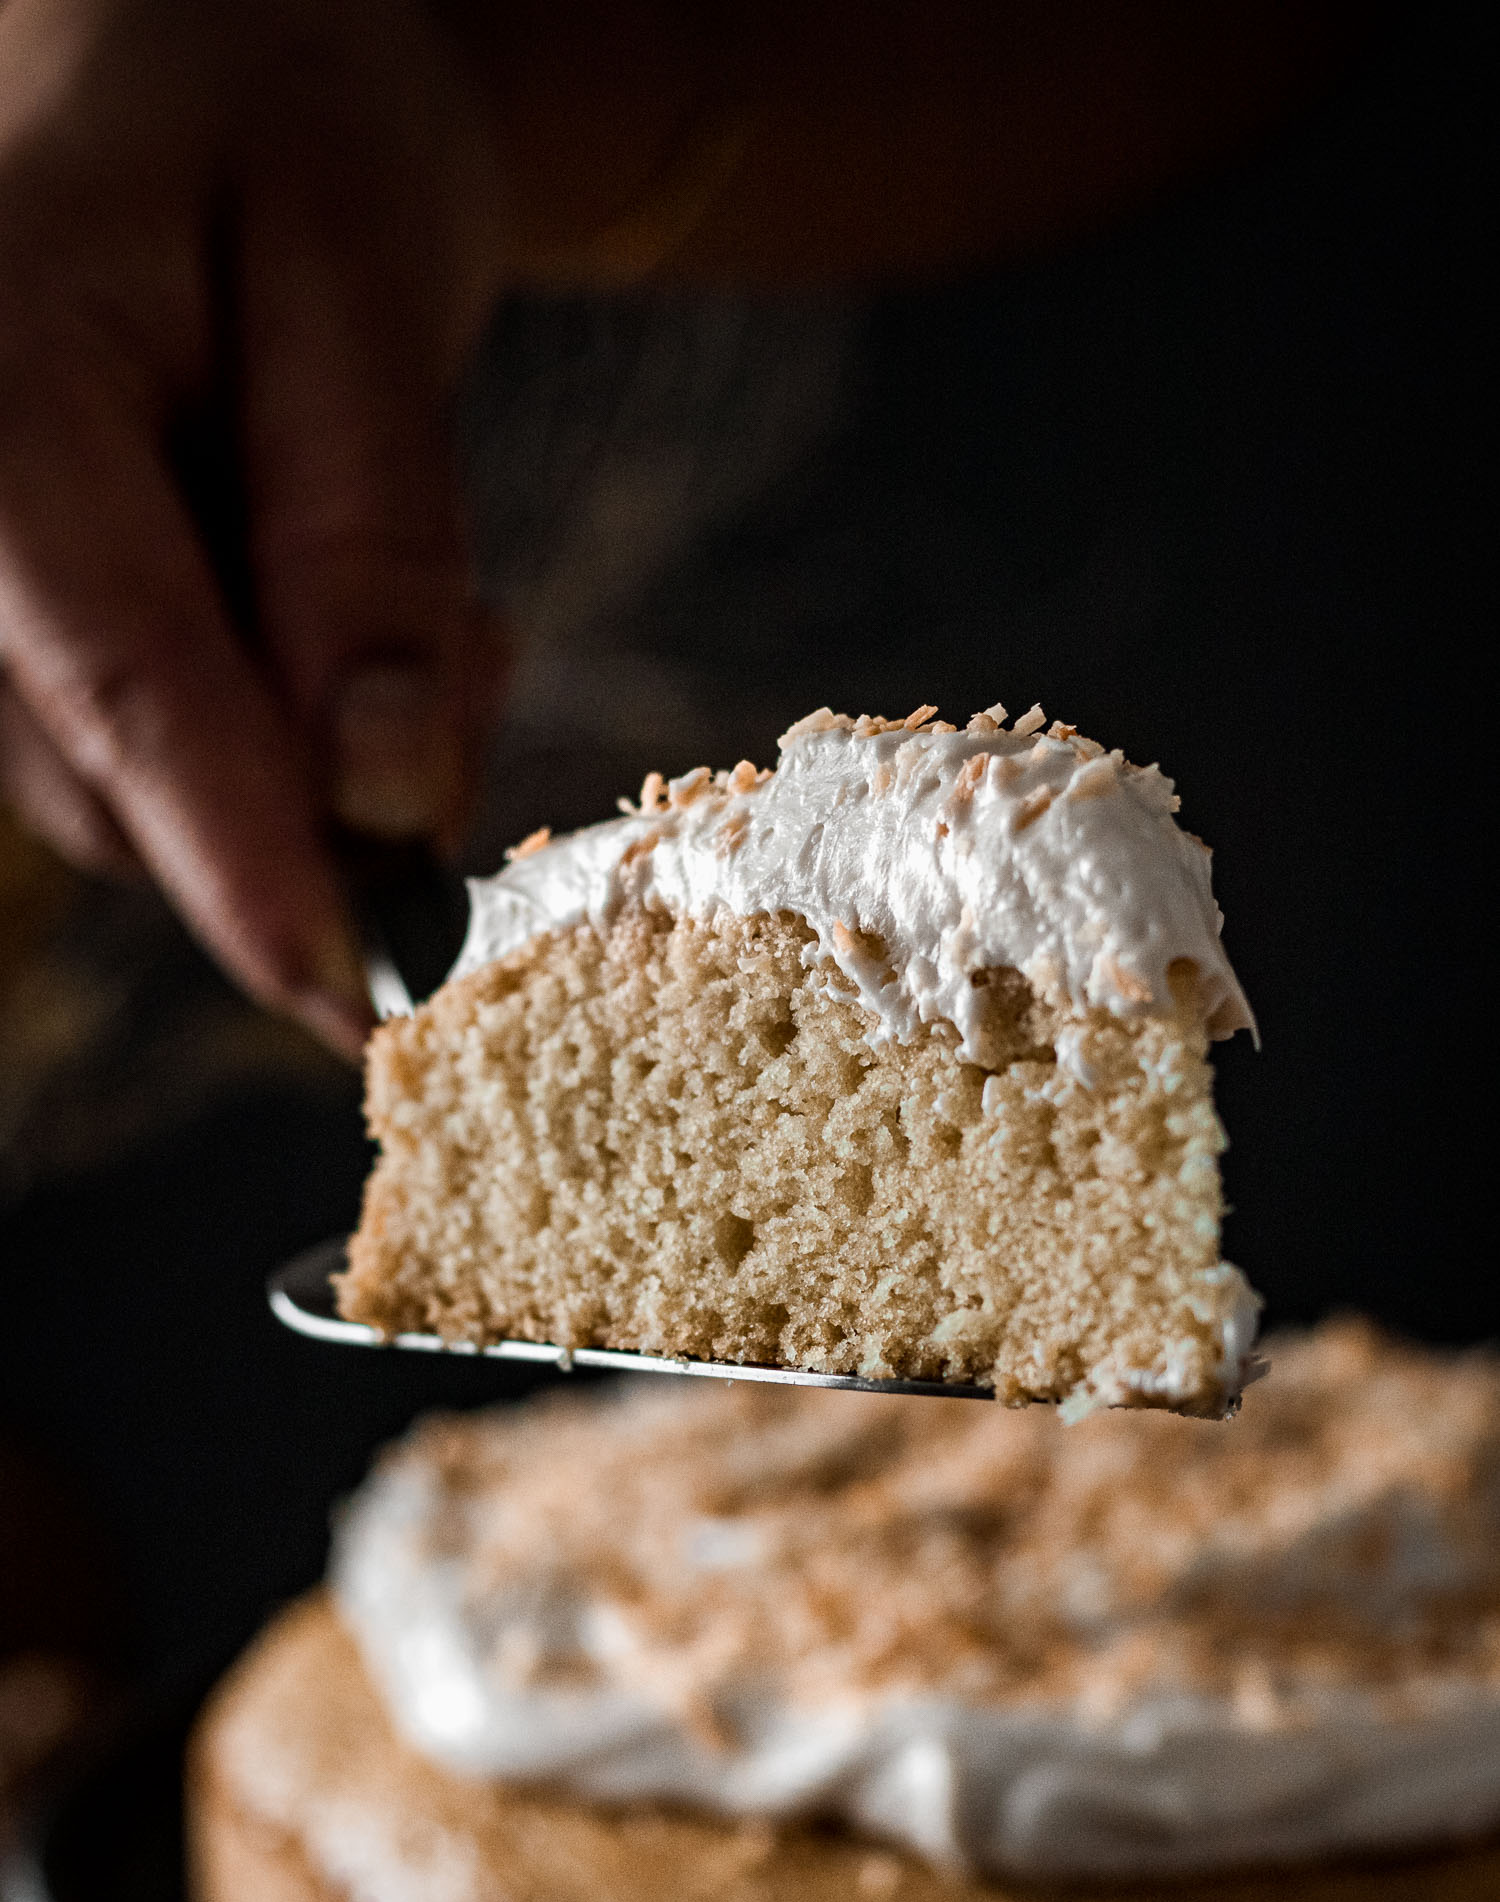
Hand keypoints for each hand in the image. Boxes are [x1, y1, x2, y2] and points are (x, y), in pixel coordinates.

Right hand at [0, 0, 506, 1055]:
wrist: (176, 35)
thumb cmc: (267, 95)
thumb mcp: (358, 268)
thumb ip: (368, 531)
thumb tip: (387, 790)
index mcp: (0, 404)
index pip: (125, 689)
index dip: (250, 869)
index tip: (360, 1006)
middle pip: (130, 773)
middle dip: (329, 804)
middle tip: (482, 658)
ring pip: (144, 785)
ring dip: (316, 771)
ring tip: (431, 602)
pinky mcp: (25, 615)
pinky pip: (156, 742)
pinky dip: (284, 738)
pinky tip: (349, 624)